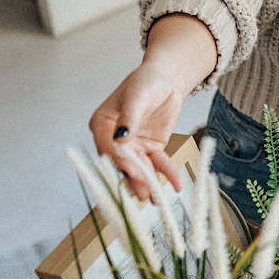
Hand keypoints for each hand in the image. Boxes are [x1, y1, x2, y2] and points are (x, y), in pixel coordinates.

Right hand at [90, 14, 217, 200]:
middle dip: (133, 178)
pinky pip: (158, 163)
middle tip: (144, 194)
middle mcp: (113, 138)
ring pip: (139, 167)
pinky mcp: (150, 148)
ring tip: (156, 199)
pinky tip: (176, 184)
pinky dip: (166, 173)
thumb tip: (119, 139)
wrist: (167, 79)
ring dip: (147, 182)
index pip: (108, 147)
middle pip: (122, 162)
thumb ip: (128, 119)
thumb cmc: (147, 80)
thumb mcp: (137, 96)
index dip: (119, 161)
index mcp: (101, 124)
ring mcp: (132, 145)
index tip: (131, 172)